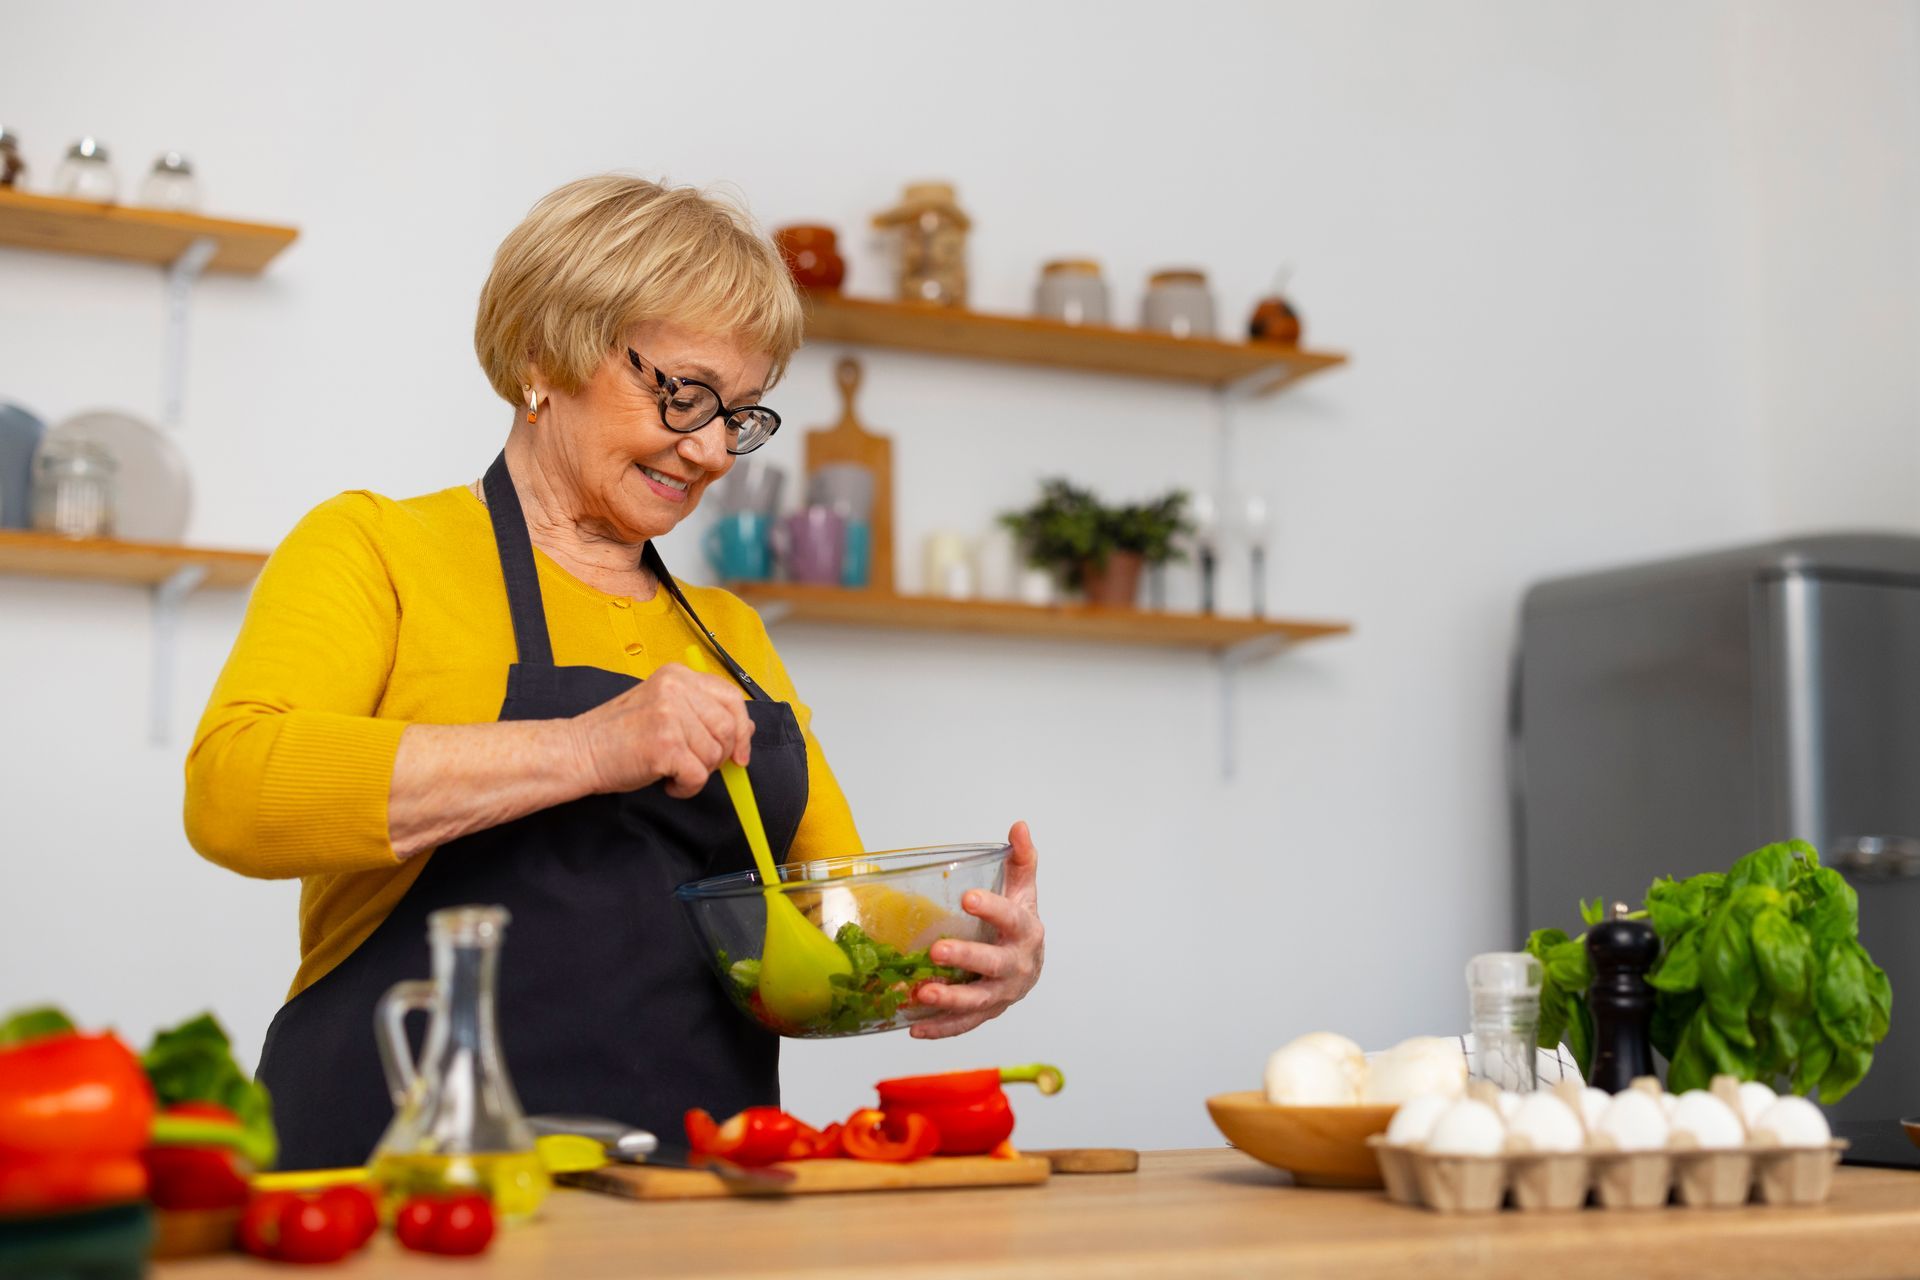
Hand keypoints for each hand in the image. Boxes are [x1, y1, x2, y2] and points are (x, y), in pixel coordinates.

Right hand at [568, 663, 753, 798]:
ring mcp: (670, 716)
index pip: (731, 697)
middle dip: (719, 756)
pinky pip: (699, 776)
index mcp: (677, 676)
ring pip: (715, 755)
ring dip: (698, 773)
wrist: (577, 752)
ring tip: (671, 771)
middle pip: (728, 728)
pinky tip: (666, 782)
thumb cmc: (618, 735)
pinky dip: (686, 788)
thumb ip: (702, 712)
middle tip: (694, 764)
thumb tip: (747, 728)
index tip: (739, 753)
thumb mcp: (663, 709)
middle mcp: (675, 690)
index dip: (741, 729)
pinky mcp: (665, 745)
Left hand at [910, 821, 1044, 1038]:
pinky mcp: (986, 1013)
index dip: (992, 909)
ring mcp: (1002, 994)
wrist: (1032, 967)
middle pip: (994, 964)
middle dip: (966, 958)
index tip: (968, 898)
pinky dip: (940, 1028)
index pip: (1011, 919)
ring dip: (951, 999)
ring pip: (978, 1000)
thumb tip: (1019, 826)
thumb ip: (1021, 860)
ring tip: (923, 992)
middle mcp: (1018, 966)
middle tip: (936, 950)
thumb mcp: (1023, 890)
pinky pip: (964, 1024)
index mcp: (1026, 932)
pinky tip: (914, 1026)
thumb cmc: (1019, 924)